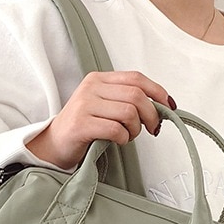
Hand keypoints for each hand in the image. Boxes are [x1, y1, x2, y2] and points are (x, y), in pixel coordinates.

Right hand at [26, 71, 174, 168]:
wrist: (54, 145)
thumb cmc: (83, 129)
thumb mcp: (104, 107)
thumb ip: (126, 101)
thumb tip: (160, 107)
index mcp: (99, 80)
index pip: (136, 78)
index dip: (157, 91)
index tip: (169, 106)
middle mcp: (91, 87)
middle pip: (136, 95)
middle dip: (151, 115)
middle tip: (152, 129)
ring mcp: (85, 105)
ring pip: (128, 112)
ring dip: (136, 129)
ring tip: (129, 136)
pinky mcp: (81, 124)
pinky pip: (115, 129)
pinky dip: (123, 138)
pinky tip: (118, 141)